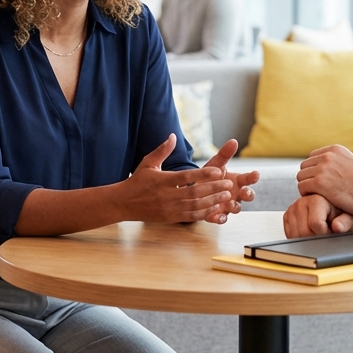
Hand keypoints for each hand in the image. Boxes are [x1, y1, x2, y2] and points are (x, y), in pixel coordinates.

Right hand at [116, 135, 235, 223]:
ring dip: (213, 201)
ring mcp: (169, 208)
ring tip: (226, 196)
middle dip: (214, 188)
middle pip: (194, 192)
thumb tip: (173, 135)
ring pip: (195, 206)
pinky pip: (191, 216)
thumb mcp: (148, 163)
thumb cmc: (137, 181)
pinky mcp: (171, 218)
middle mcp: (167, 195)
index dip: (203, 174)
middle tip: (229, 184)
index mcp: (163, 180)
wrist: (124, 203)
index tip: (218, 171)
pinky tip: (215, 208)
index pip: (186, 177)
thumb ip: (162, 150)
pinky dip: (204, 213)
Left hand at [199, 139, 258, 222]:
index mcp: (237, 180)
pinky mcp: (217, 215)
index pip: (248, 178)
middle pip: (248, 195)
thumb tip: (234, 141)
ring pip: (236, 208)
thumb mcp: (215, 164)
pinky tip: (217, 217)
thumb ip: (224, 154)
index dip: (253, 177)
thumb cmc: (209, 176)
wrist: (193, 189)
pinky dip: (220, 218)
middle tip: (244, 192)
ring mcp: (228, 205)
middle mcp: (236, 194)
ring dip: (235, 206)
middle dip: (248, 194)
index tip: (255, 174)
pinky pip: (222, 219)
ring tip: (230, 204)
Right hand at [284, 194, 352, 237]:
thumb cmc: (341, 214)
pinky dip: (300, 238)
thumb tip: (337, 227)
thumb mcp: (348, 218)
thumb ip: (345, 223)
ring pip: (296, 235)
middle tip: (326, 233)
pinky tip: (310, 232)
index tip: (332, 232)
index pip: (315, 224)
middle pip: (304, 232)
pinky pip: (290, 235)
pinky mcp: (287, 216)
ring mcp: (293, 208)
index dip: (325, 234)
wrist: (332, 209)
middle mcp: (302, 201)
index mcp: (316, 199)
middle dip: (316, 238)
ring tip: (319, 231)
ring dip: (308, 239)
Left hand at [296, 144, 352, 217]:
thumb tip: (321, 164)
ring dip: (307, 188)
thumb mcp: (351, 164)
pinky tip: (318, 201)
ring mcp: (323, 168)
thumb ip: (337, 162)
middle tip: (319, 192)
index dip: (315, 172)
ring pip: (301, 177)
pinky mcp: (320, 183)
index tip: (322, 183)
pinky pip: (302, 188)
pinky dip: (307, 196)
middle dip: (309, 179)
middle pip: (304, 167)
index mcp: (335, 149)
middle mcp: (328, 156)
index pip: (312, 157)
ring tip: (319, 197)